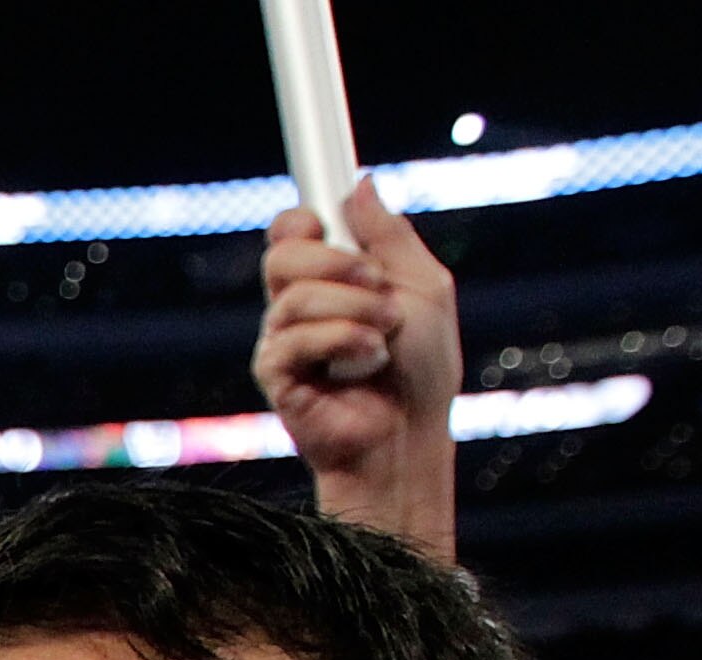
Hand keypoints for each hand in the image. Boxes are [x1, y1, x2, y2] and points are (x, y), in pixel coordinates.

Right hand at [257, 185, 461, 561]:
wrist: (413, 433)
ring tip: (384, 339)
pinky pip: (293, 338)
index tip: (328, 223)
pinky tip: (366, 362)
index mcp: (330, 278)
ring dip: (355, 309)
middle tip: (378, 286)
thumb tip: (359, 184)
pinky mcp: (276, 376)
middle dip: (337, 262)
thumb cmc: (423, 369)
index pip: (291, 231)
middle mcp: (298, 306)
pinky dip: (341, 342)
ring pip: (295, 295)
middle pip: (282, 252)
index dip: (302, 219)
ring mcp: (282, 341)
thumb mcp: (425, 286)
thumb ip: (391, 236)